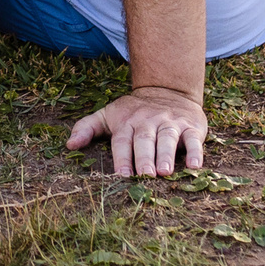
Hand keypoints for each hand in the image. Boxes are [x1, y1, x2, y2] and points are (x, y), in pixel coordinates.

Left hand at [68, 86, 207, 176]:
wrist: (168, 89)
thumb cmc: (133, 111)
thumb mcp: (108, 115)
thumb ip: (87, 127)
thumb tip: (69, 145)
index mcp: (127, 122)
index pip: (123, 141)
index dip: (122, 158)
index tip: (122, 175)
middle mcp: (148, 122)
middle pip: (145, 140)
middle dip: (145, 158)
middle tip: (146, 176)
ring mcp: (170, 123)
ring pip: (168, 139)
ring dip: (167, 155)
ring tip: (166, 172)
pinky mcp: (191, 126)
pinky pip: (194, 139)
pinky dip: (196, 152)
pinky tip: (195, 166)